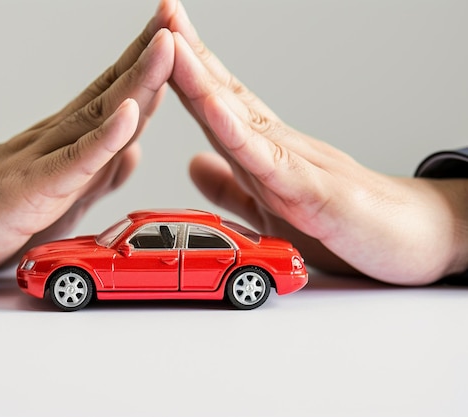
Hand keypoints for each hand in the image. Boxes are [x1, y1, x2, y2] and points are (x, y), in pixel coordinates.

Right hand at [0, 3, 177, 285]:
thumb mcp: (60, 199)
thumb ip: (96, 175)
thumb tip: (132, 152)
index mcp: (66, 141)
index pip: (113, 96)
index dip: (147, 66)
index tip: (176, 36)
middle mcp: (56, 140)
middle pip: (111, 92)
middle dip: (149, 55)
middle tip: (175, 15)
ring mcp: (42, 160)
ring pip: (97, 116)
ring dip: (136, 80)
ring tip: (165, 44)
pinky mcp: (29, 190)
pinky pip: (72, 162)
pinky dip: (103, 139)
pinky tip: (127, 113)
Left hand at [167, 1, 467, 284]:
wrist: (415, 239)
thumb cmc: (348, 222)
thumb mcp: (273, 209)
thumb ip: (234, 187)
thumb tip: (194, 164)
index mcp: (263, 152)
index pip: (218, 104)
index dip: (184, 73)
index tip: (156, 41)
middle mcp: (277, 146)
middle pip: (224, 95)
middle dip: (188, 55)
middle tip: (162, 13)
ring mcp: (295, 164)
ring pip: (239, 117)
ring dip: (203, 79)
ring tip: (174, 41)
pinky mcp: (313, 193)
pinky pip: (268, 161)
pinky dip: (237, 134)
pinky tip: (213, 106)